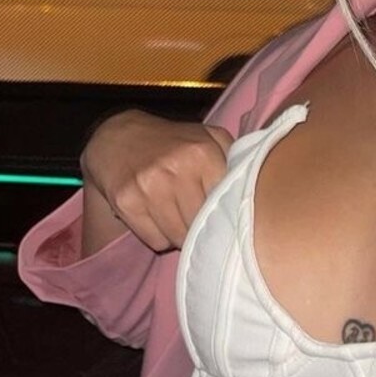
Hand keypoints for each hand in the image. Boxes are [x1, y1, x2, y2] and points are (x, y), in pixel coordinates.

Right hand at [80, 110, 233, 252]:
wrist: (118, 135)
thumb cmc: (174, 142)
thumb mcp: (209, 137)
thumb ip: (236, 157)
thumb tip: (258, 186)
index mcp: (203, 153)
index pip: (226, 204)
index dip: (226, 213)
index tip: (224, 214)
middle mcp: (176, 170)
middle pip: (202, 224)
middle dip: (203, 226)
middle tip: (197, 216)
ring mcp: (148, 187)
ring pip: (179, 237)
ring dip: (181, 234)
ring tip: (178, 215)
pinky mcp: (126, 202)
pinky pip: (155, 241)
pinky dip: (160, 236)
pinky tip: (158, 217)